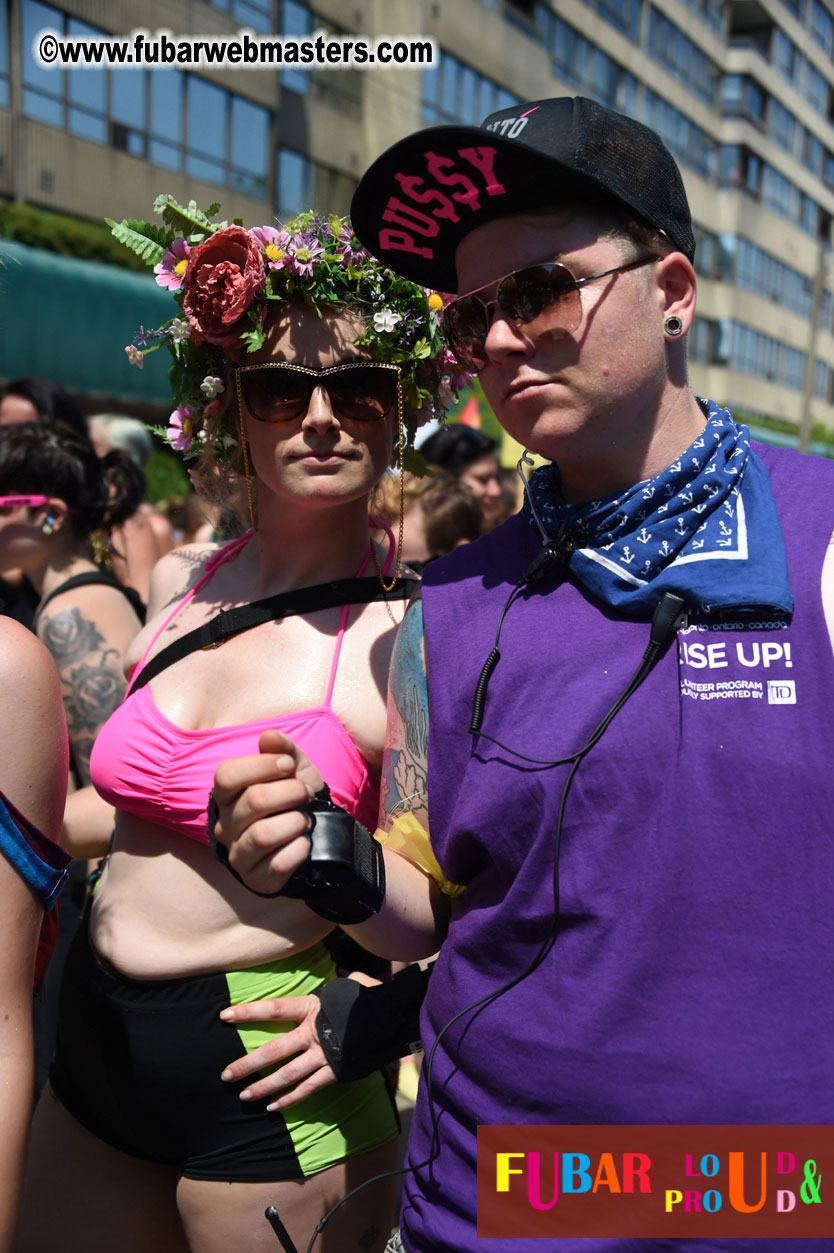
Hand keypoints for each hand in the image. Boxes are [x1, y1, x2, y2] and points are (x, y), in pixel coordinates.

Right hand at [211, 729, 323, 895]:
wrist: (317, 836)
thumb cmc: (296, 798)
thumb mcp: (295, 769)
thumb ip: (283, 750)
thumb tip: (269, 737)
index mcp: (227, 795)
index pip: (226, 775)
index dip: (261, 765)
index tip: (289, 764)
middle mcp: (225, 825)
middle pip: (252, 801)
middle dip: (290, 792)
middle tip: (307, 793)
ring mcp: (237, 855)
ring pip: (262, 835)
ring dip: (295, 822)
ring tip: (305, 820)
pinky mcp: (256, 880)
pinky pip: (277, 865)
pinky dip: (299, 850)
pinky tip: (304, 843)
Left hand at [219, 972, 378, 1109]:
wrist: (394, 1018)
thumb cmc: (366, 998)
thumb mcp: (345, 985)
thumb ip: (329, 988)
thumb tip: (330, 979)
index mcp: (312, 1008)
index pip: (274, 1009)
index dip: (249, 1012)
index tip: (225, 1016)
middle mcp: (313, 1033)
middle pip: (273, 1051)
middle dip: (247, 1064)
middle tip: (225, 1076)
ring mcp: (323, 1055)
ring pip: (287, 1076)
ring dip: (263, 1087)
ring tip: (244, 1096)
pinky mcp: (334, 1072)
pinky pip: (308, 1089)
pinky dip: (289, 1100)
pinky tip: (273, 1107)